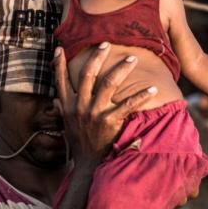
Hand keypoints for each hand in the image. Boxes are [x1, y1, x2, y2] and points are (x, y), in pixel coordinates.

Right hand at [53, 43, 156, 168]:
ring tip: (132, 59)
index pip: (60, 80)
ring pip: (109, 83)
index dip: (59, 64)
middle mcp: (80, 107)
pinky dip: (142, 95)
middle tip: (106, 43)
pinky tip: (153, 88)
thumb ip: (62, 109)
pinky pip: (129, 104)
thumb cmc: (79, 143)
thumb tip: (54, 99)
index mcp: (68, 106)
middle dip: (97, 57)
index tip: (60, 47)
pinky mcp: (110, 121)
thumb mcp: (66, 125)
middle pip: (87, 75)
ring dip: (121, 68)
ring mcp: (95, 113)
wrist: (88, 165)